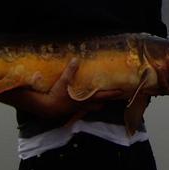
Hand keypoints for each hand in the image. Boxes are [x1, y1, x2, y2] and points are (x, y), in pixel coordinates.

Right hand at [0, 59, 117, 117]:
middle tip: (110, 96)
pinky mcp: (71, 110)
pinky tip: (79, 101)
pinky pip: (80, 109)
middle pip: (99, 105)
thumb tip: (76, 59)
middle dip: (105, 101)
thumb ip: (71, 70)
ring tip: (97, 99)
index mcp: (85, 98)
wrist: (47, 108)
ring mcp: (77, 109)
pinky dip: (83, 105)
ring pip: (91, 108)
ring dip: (94, 104)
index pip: (103, 96)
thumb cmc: (57, 95)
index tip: (121, 91)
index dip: (113, 93)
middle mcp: (84, 105)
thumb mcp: (64, 81)